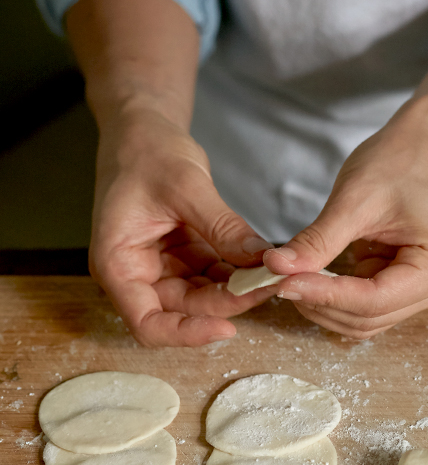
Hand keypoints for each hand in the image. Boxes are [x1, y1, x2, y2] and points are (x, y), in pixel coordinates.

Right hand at [89, 108, 275, 345]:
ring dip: (237, 290)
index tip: (227, 328)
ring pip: (203, 298)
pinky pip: (214, 277)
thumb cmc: (148, 153)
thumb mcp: (187, 186)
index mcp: (118, 263)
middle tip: (268, 286)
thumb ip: (223, 227)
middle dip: (226, 304)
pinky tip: (261, 263)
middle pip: (183, 312)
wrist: (144, 130)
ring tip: (271, 273)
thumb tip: (261, 260)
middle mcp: (137, 273)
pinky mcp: (183, 257)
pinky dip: (237, 273)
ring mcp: (162, 267)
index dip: (187, 334)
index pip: (148, 323)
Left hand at [264, 104, 427, 338]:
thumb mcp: (354, 200)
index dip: (325, 296)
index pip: (374, 300)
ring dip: (324, 305)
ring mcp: (425, 292)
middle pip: (368, 318)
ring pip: (364, 321)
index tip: (283, 282)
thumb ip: (318, 241)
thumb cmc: (398, 165)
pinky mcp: (406, 289)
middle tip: (279, 278)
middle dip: (321, 303)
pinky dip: (333, 297)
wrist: (419, 151)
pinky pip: (364, 308)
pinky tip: (313, 275)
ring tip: (293, 275)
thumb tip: (276, 268)